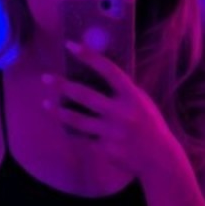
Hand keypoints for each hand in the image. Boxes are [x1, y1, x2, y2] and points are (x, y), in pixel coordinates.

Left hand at [41, 40, 174, 180]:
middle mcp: (122, 114)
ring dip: (59, 112)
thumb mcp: (141, 102)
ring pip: (78, 120)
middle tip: (45, 78)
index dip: (89, 56)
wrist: (158, 159)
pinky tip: (73, 131)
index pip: (108, 71)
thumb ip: (122, 91)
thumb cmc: (148, 125)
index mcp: (133, 97)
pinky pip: (86, 138)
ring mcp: (112, 133)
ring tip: (45, 104)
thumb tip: (95, 75)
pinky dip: (81, 133)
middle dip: (62, 86)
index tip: (70, 45)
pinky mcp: (106, 149)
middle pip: (85, 96)